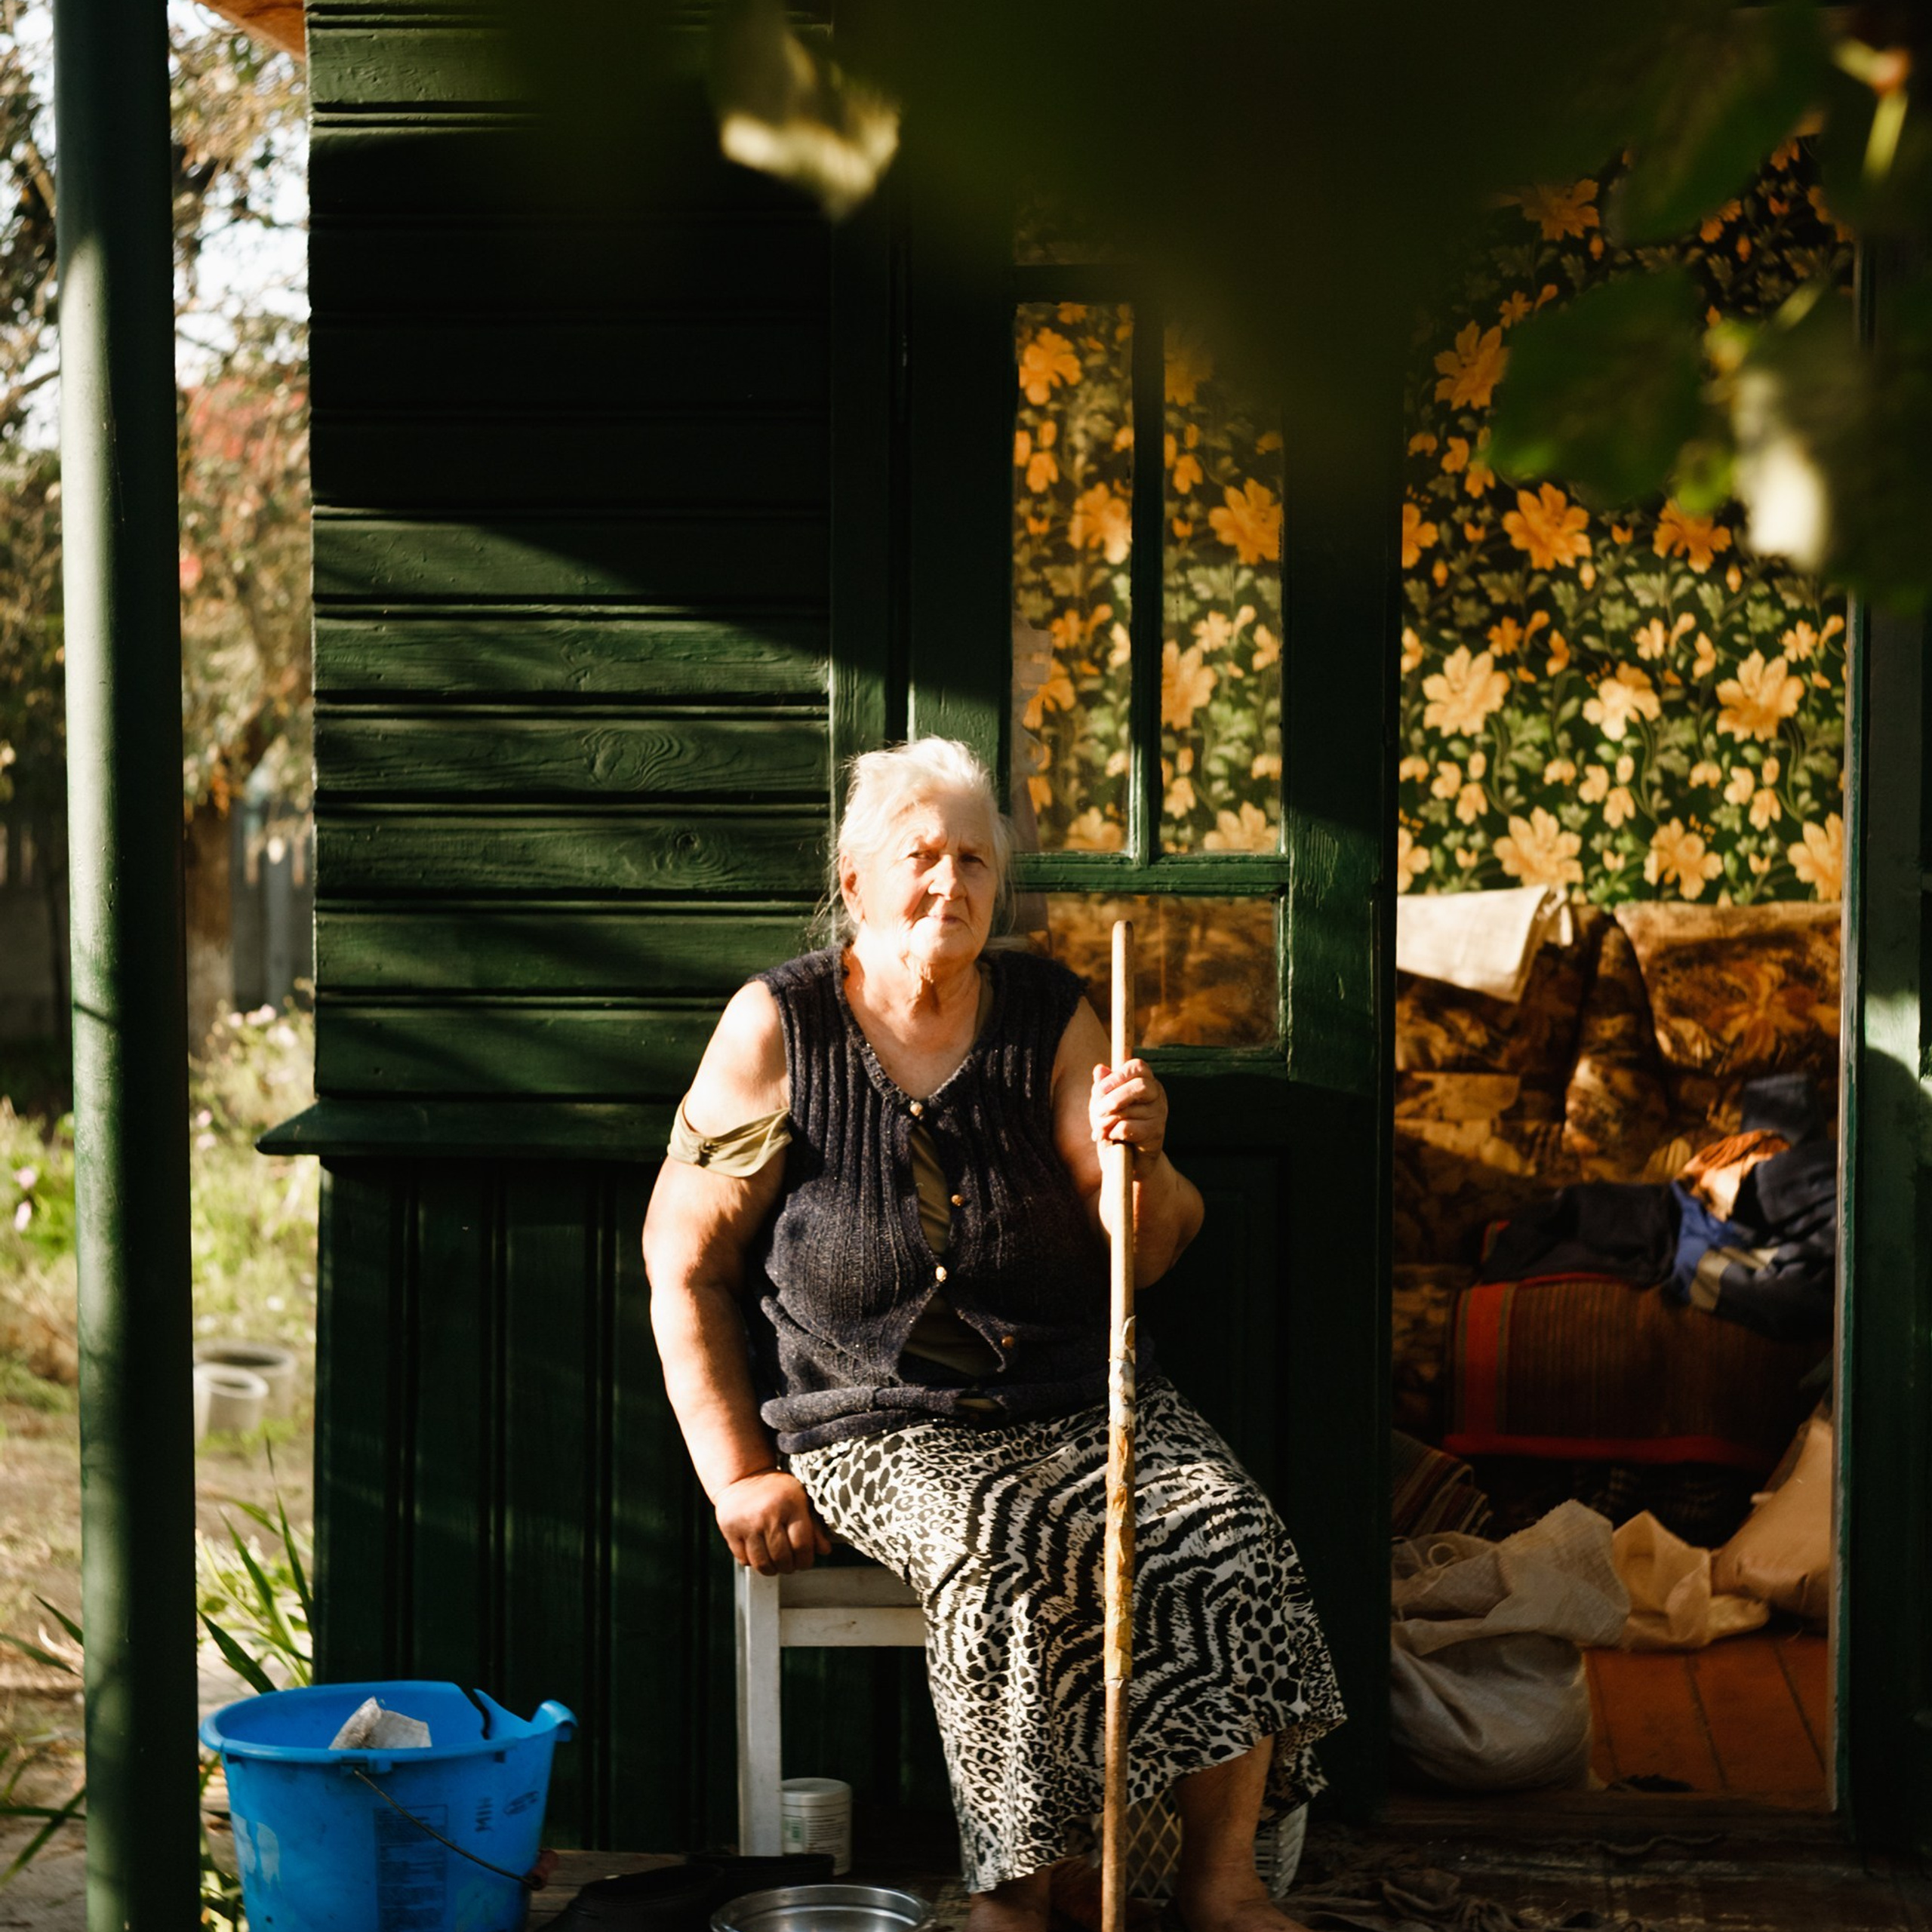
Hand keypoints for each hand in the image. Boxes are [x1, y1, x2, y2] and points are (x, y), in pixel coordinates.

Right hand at [716, 1469, 831, 1574]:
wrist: (743, 1476)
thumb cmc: (778, 1491)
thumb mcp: (800, 1500)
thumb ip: (814, 1526)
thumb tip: (825, 1551)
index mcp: (790, 1504)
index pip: (801, 1545)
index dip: (805, 1560)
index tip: (805, 1561)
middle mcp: (768, 1514)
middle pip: (782, 1558)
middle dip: (790, 1567)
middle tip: (791, 1564)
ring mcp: (747, 1523)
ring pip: (762, 1563)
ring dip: (772, 1569)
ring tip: (776, 1564)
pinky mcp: (730, 1530)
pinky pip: (744, 1559)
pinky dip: (753, 1562)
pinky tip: (760, 1553)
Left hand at [1089, 1058, 1166, 1170]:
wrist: (1128, 1161)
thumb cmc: (1115, 1127)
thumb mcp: (1103, 1105)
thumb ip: (1102, 1087)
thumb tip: (1099, 1069)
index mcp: (1146, 1081)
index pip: (1138, 1067)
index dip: (1118, 1075)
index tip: (1101, 1089)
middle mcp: (1157, 1095)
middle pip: (1140, 1086)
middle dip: (1113, 1098)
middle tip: (1098, 1111)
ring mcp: (1160, 1114)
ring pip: (1130, 1110)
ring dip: (1107, 1120)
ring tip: (1099, 1130)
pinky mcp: (1156, 1134)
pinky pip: (1128, 1127)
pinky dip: (1113, 1132)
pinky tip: (1111, 1138)